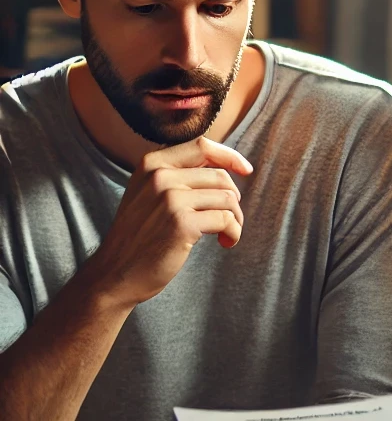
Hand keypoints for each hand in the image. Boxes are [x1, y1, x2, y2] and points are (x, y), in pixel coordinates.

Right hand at [86, 137, 252, 307]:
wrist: (116, 273)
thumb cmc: (140, 235)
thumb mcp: (150, 194)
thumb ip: (179, 175)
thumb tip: (224, 165)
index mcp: (152, 163)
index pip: (202, 146)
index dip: (230, 156)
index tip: (246, 170)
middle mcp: (160, 177)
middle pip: (220, 176)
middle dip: (233, 199)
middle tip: (228, 219)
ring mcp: (170, 199)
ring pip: (227, 198)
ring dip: (235, 218)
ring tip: (226, 233)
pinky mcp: (182, 224)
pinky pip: (226, 219)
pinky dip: (233, 232)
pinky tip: (225, 242)